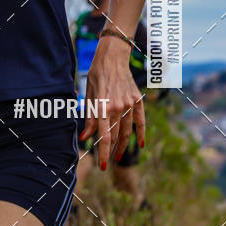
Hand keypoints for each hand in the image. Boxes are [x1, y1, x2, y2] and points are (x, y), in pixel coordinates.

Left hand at [78, 37, 145, 168]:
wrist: (112, 58)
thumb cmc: (96, 77)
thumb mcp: (88, 96)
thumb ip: (89, 118)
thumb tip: (85, 138)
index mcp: (103, 106)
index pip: (104, 136)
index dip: (104, 153)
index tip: (104, 167)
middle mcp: (117, 107)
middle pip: (116, 135)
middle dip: (112, 151)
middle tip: (109, 161)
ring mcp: (129, 104)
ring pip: (127, 130)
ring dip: (123, 145)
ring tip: (118, 156)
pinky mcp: (137, 100)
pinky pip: (140, 121)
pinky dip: (140, 133)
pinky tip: (139, 144)